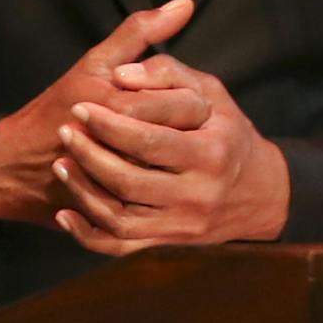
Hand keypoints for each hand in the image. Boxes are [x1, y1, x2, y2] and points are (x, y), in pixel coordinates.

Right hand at [0, 0, 210, 227]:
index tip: (176, 100)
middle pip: (185, 141)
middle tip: (174, 129)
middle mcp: (125, 147)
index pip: (188, 104)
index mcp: (122, 104)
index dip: (188, 102)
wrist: (15, 166)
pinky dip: (159, 193)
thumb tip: (186, 4)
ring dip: (175, 165)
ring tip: (169, 154)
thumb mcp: (96, 63)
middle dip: (184, 133)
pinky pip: (154, 206)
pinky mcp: (117, 212)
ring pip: (175, 175)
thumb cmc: (57, 107)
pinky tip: (156, 180)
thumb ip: (140, 32)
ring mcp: (122, 184)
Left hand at [50, 52, 290, 254]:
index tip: (80, 106)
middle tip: (65, 131)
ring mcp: (183, 226)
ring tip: (62, 163)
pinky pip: (121, 248)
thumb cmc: (228, 132)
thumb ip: (167, 74)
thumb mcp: (210, 93)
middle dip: (90, 154)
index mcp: (210, 153)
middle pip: (129, 180)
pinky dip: (88, 234)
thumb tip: (121, 74)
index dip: (109, 123)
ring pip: (120, 217)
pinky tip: (67, 214)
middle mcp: (198, 194)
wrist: (260, 193)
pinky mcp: (170, 245)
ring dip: (83, 191)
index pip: (149, 139)